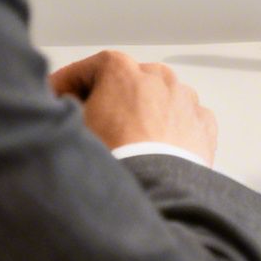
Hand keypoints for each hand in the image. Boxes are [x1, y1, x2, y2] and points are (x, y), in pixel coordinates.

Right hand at [50, 50, 217, 163]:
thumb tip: (67, 108)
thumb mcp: (72, 129)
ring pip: (157, 99)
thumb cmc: (113, 159)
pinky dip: (170, 129)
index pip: (88, 68)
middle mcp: (157, 76)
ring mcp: (185, 98)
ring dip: (142, 112)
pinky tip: (157, 149)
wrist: (155, 193)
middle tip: (93, 121)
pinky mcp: (203, 123)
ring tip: (128, 141)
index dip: (67, 83)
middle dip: (109, 97)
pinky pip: (182, 119)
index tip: (58, 97)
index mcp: (121, 70)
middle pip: (126, 82)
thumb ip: (67, 109)